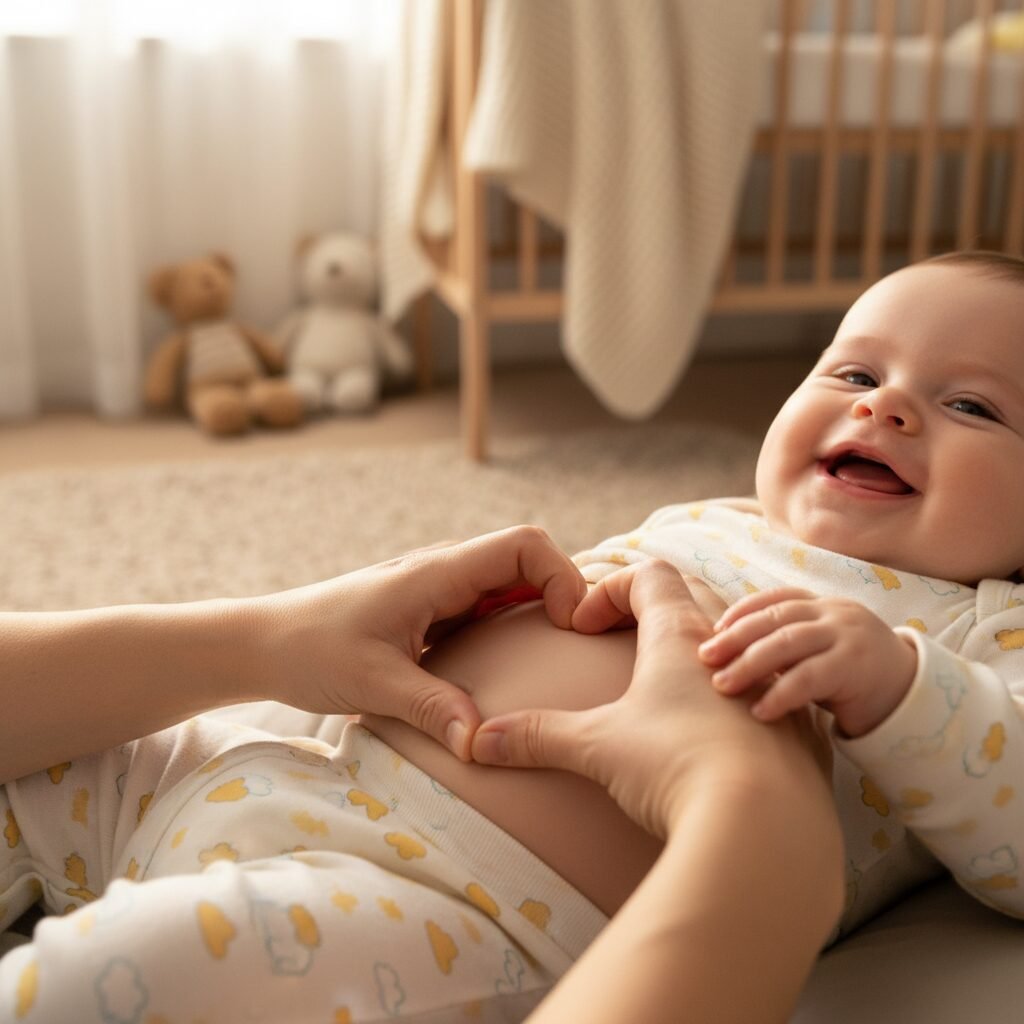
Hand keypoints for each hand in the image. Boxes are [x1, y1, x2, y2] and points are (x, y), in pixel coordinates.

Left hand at [252, 526, 586, 758]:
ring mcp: (439, 590)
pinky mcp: (431, 612)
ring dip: (539, 612)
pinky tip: (516, 667)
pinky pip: (487, 609)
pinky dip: (512, 630)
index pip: (525, 546)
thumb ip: (430, 707)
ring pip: (510, 585)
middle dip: (562, 595)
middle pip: (527, 562)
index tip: (570, 628)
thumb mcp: (371, 682)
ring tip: (559, 660)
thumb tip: (483, 742)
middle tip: (581, 648)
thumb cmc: (310, 651)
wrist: (264, 644)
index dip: (563, 577)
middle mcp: (444, 571)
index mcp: (437, 572)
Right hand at [471, 562, 833, 838]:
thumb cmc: (677, 768)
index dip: (611, 588)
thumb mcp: (597, 747)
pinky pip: (773, 692)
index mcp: (681, 636)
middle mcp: (732, 650)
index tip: (585, 627)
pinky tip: (723, 735)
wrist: (766, 828)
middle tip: (621, 642)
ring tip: (672, 691)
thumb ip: (538, 736)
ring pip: (740, 643)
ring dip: (702, 652)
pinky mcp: (800, 731)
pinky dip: (742, 696)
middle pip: (694, 596)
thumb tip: (479, 741)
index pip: (650, 575)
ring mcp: (772, 688)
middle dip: (653, 609)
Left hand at [698, 587, 917, 736]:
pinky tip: (759, 711)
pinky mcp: (855, 667)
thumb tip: (726, 653)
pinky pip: (810, 678)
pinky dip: (780, 694)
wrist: (911, 695)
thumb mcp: (818, 651)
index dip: (741, 612)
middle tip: (704, 658)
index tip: (712, 631)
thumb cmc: (850, 676)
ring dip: (749, 664)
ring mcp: (846, 637)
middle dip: (735, 638)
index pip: (774, 598)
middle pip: (775, 619)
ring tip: (722, 685)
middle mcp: (833, 614)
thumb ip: (784, 645)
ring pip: (788, 643)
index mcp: (821, 606)